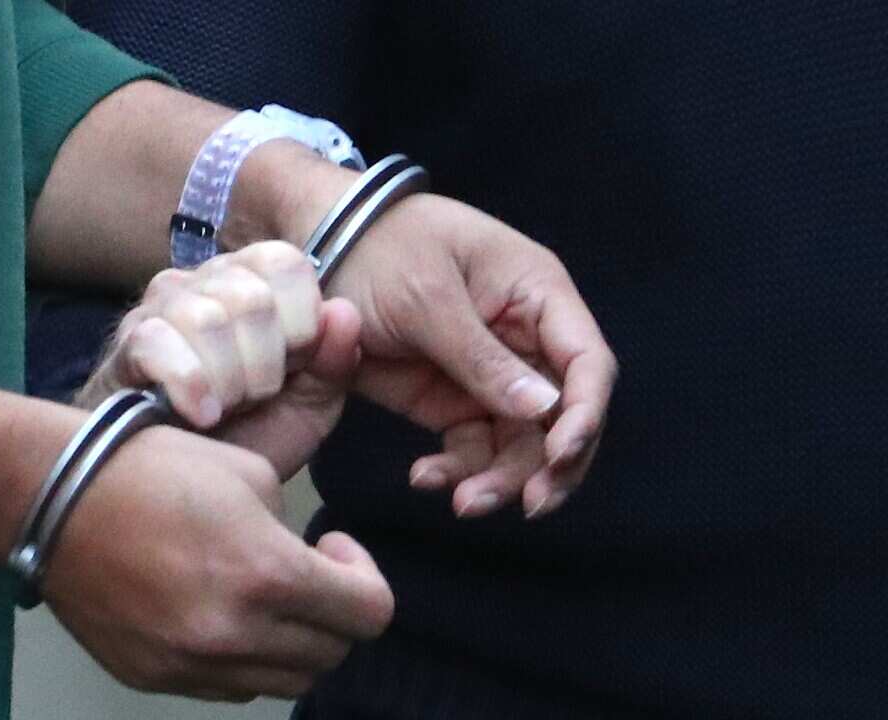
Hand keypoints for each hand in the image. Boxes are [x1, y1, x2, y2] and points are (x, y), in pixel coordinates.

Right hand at [41, 426, 393, 700]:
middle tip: (307, 570)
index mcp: (266, 574)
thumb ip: (294, 532)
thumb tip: (310, 568)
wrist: (54, 498)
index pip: (370, 614)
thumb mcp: (251, 474)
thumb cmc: (151, 469)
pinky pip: (230, 687)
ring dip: (293, 642)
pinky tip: (221, 612)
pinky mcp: (156, 678)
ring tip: (264, 596)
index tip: (335, 547)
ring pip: (285, 680)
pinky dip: (244, 658)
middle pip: (332, 654)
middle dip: (334, 611)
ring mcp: (191, 665)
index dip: (366, 577)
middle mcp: (233, 633)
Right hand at [79, 241, 361, 477]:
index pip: (285, 263)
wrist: (181, 489)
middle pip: (251, 298)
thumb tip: (344, 312)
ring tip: (225, 409)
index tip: (294, 366)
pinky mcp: (126, 344)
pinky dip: (189, 385)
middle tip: (254, 398)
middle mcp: (204, 281)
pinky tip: (201, 415)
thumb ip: (334, 363)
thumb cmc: (246, 437)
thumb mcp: (307, 409)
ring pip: (207, 320)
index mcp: (255, 282)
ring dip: (227, 381)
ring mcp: (159, 307)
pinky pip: (158, 344)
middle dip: (264, 365)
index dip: (301, 322)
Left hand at [320, 192, 617, 519]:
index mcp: (537, 294)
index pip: (586, 363)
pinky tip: (426, 478)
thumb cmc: (378, 247)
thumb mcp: (428, 298)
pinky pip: (472, 446)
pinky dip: (458, 469)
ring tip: (463, 503)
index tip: (559, 458)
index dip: (583, 415)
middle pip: (560, 415)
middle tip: (526, 506)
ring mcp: (489, 372)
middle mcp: (524, 337)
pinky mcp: (451, 398)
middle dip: (549, 464)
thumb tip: (544, 410)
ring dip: (500, 478)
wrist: (316, 249)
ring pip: (518, 442)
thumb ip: (482, 357)